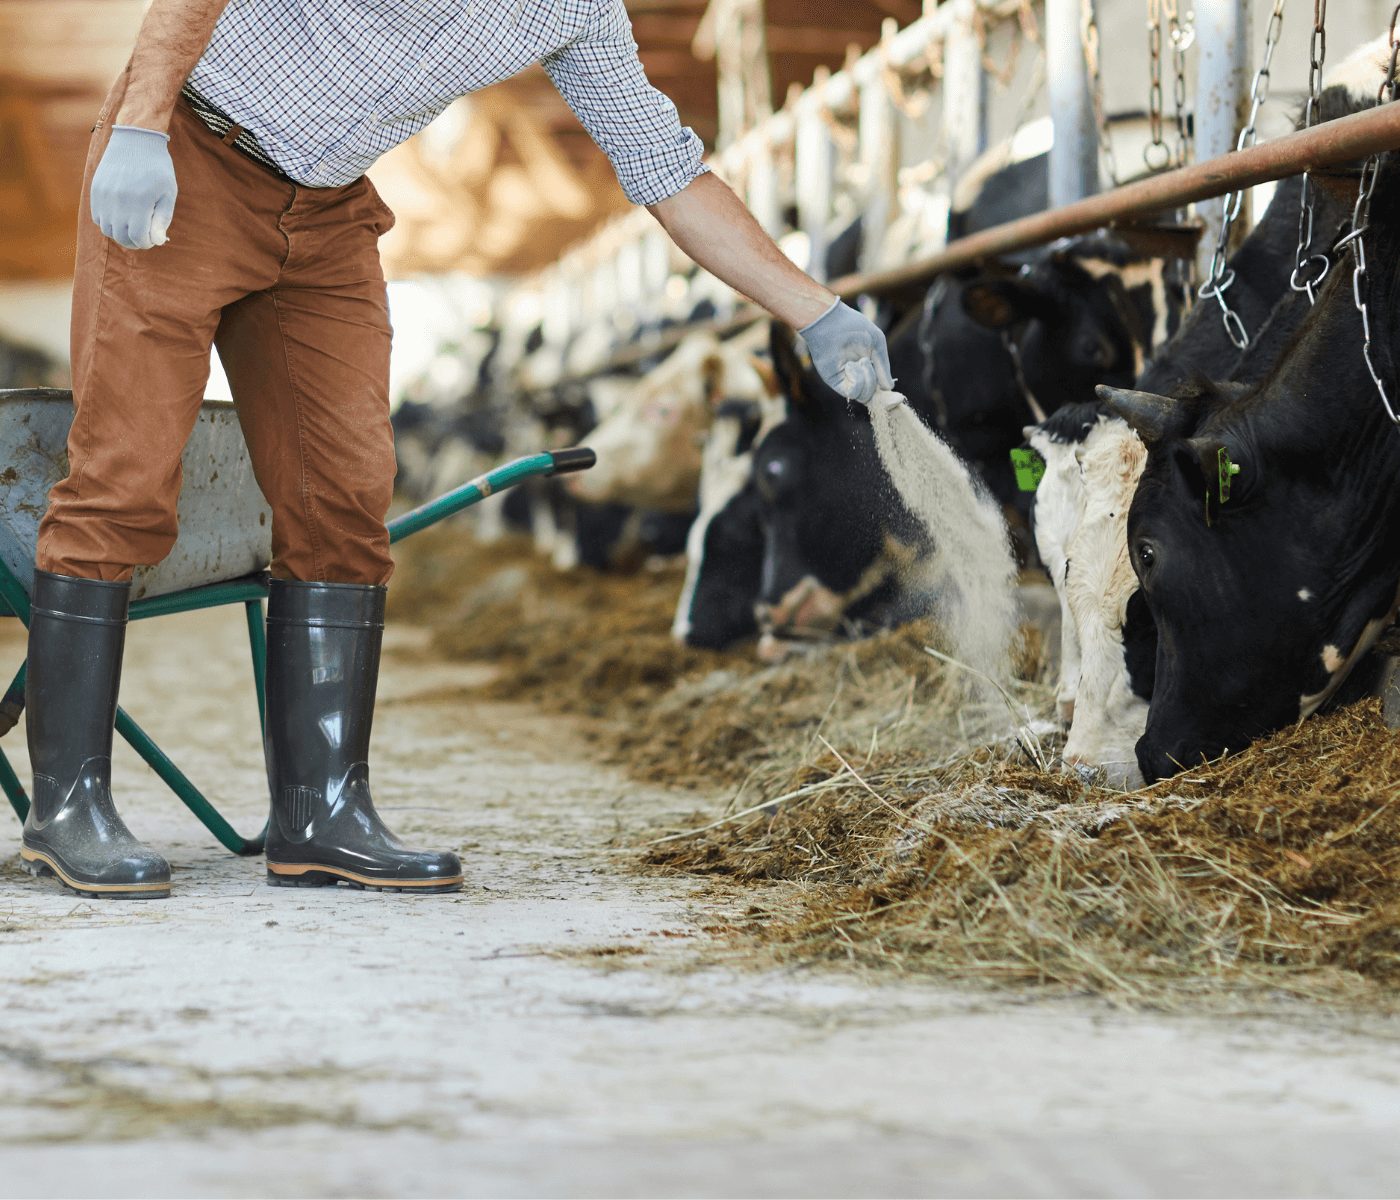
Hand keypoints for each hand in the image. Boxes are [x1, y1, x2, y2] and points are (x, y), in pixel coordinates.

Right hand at [90, 126, 177, 249]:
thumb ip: (162, 219)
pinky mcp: (96, 189)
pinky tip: (120, 217)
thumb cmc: (157, 168)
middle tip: (143, 237)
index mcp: (139, 202)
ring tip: (132, 228)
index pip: (138, 237)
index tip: (152, 239)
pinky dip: (108, 223)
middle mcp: (118, 200)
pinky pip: (97, 217)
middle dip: (134, 242)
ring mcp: (104, 195)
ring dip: (120, 234)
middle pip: (121, 236)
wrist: (135, 139)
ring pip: (107, 229)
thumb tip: (157, 241)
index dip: (146, 243)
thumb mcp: (168, 193)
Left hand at [797, 300, 893, 405]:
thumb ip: (883, 367)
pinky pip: (852, 393)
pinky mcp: (836, 382)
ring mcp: (847, 380)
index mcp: (868, 366)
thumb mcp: (877, 344)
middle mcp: (858, 376)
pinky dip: (857, 381)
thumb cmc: (855, 328)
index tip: (897, 397)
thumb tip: (888, 387)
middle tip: (868, 362)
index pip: (879, 387)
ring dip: (868, 379)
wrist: (831, 323)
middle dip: (876, 383)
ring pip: (864, 396)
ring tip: (861, 360)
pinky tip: (851, 365)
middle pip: (873, 395)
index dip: (886, 393)